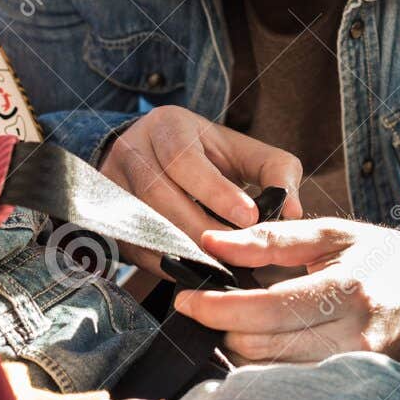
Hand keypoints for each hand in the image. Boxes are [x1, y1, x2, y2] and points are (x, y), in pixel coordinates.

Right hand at [99, 107, 303, 273]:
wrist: (152, 156)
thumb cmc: (208, 157)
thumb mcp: (243, 152)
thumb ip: (276, 172)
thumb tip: (294, 211)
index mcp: (168, 127)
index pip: (186, 160)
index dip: (217, 192)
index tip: (249, 219)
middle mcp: (131, 150)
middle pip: (159, 195)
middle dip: (201, 229)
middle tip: (238, 254)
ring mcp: (111, 183)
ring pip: (141, 222)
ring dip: (182, 248)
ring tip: (220, 266)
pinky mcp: (105, 216)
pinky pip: (131, 245)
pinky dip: (164, 263)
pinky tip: (194, 272)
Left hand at [173, 218, 399, 373]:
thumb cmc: (389, 258)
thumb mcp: (333, 234)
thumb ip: (270, 238)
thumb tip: (212, 241)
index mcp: (347, 290)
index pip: (263, 310)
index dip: (213, 307)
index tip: (183, 300)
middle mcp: (355, 337)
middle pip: (261, 349)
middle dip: (222, 330)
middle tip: (204, 309)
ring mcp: (359, 370)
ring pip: (273, 374)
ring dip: (240, 352)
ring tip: (230, 324)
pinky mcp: (359, 388)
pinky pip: (295, 385)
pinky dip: (268, 368)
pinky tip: (260, 346)